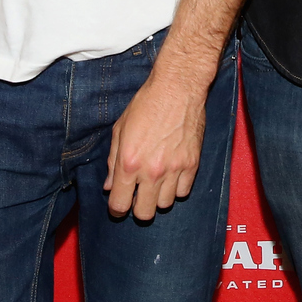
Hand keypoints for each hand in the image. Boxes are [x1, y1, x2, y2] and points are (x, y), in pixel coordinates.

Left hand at [104, 71, 205, 220]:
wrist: (177, 88)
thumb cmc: (146, 104)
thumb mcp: (120, 130)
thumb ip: (113, 161)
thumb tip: (109, 185)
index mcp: (128, 163)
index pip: (119, 205)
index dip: (117, 209)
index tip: (119, 205)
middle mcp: (151, 171)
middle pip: (144, 213)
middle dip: (138, 208)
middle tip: (139, 195)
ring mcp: (174, 169)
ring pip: (165, 204)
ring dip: (159, 197)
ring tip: (157, 181)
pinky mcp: (192, 164)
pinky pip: (184, 192)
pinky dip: (177, 188)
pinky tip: (172, 174)